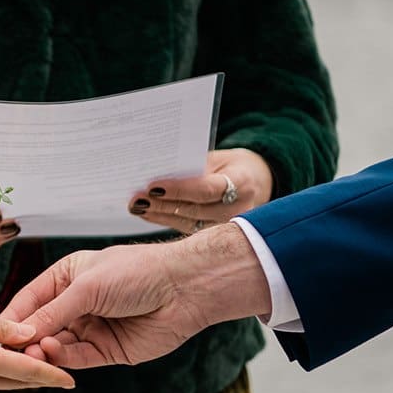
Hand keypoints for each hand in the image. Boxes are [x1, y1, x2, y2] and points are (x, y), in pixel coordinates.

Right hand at [0, 224, 271, 369]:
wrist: (184, 289)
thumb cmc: (136, 273)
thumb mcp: (87, 287)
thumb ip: (53, 312)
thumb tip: (22, 334)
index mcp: (67, 278)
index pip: (30, 300)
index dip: (12, 316)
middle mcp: (76, 304)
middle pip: (41, 326)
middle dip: (25, 338)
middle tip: (8, 350)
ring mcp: (91, 328)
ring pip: (57, 346)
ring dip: (43, 350)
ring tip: (31, 351)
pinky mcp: (107, 350)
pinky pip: (78, 358)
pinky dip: (63, 359)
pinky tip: (50, 355)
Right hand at [0, 288, 74, 391]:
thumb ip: (0, 326)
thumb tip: (29, 334)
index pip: (28, 371)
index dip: (52, 375)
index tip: (71, 381)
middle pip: (17, 381)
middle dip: (39, 376)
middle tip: (60, 370)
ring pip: (0, 382)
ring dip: (18, 375)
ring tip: (34, 362)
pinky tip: (2, 361)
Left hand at [130, 149, 273, 234]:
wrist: (256, 182)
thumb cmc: (232, 165)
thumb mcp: (219, 158)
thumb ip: (195, 166)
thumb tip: (158, 172)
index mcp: (242, 182)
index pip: (206, 189)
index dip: (178, 189)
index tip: (153, 186)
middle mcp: (238, 208)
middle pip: (193, 209)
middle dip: (162, 203)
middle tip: (136, 199)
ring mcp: (229, 225)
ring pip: (188, 222)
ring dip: (159, 214)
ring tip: (136, 206)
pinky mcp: (218, 235)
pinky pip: (187, 228)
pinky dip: (165, 219)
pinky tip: (147, 213)